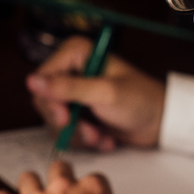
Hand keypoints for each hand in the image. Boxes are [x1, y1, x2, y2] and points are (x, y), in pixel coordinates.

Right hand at [27, 36, 165, 151]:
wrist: (161, 123)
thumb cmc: (140, 100)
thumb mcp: (104, 94)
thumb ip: (68, 88)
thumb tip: (32, 82)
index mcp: (76, 53)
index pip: (42, 78)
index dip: (50, 101)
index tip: (65, 118)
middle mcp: (71, 69)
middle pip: (44, 101)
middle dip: (67, 123)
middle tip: (89, 132)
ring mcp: (73, 92)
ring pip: (53, 119)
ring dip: (77, 134)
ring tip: (101, 137)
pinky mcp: (78, 111)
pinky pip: (64, 130)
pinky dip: (84, 139)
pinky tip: (103, 139)